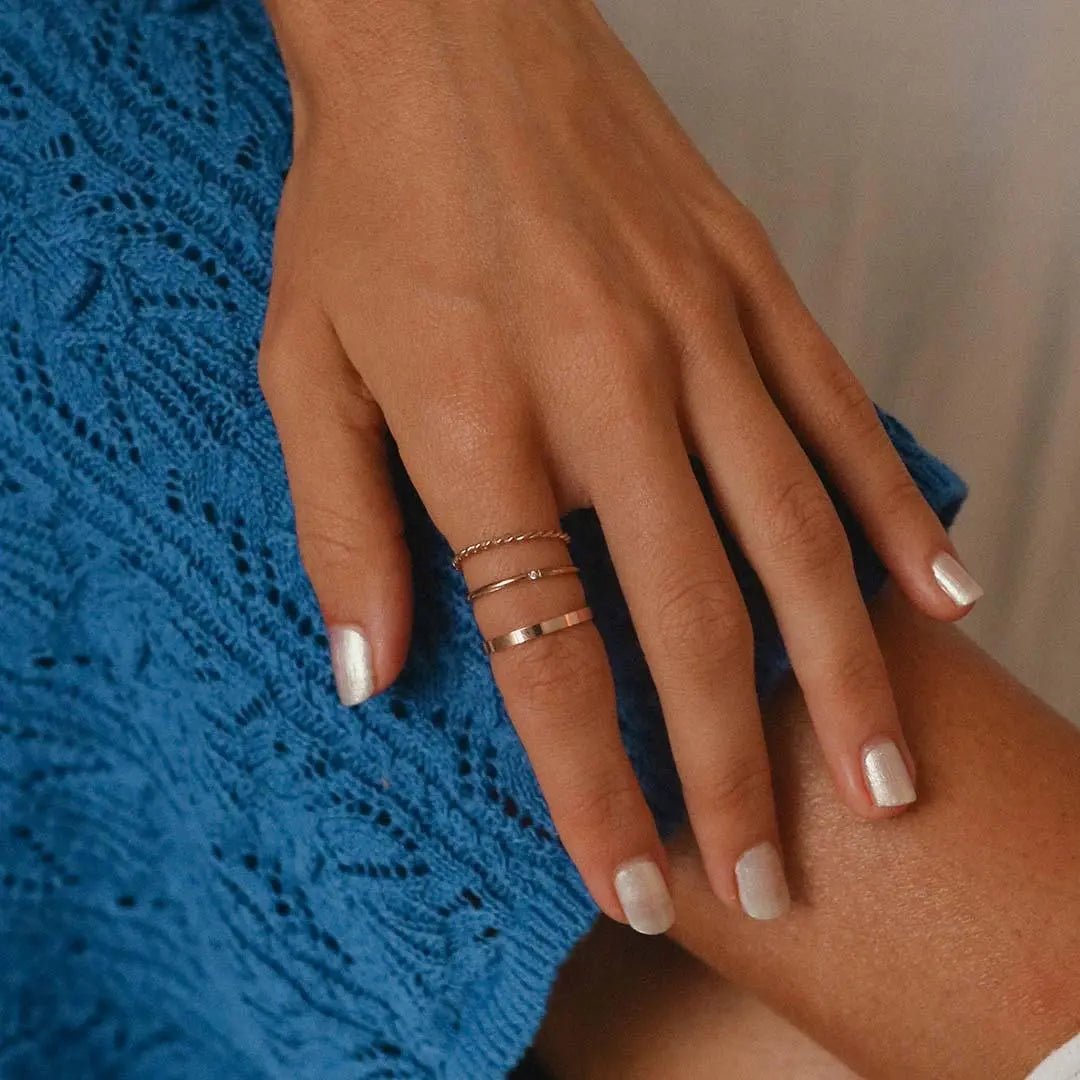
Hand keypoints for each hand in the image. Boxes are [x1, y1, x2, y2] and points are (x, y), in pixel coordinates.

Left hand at [258, 0, 982, 929]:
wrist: (443, 31)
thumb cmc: (364, 201)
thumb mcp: (302, 369)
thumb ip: (340, 532)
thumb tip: (368, 677)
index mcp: (480, 430)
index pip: (551, 657)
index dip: (594, 787)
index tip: (634, 880)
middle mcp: (605, 394)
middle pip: (690, 624)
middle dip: (732, 771)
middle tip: (768, 874)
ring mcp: (698, 336)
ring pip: (795, 539)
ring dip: (841, 679)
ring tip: (881, 784)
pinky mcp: (752, 284)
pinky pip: (840, 418)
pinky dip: (895, 515)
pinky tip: (940, 597)